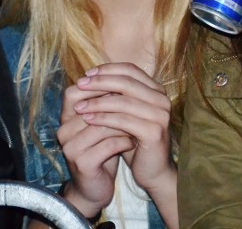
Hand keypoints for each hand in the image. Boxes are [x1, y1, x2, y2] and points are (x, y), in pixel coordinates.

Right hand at [57, 79, 135, 216]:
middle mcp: (63, 130)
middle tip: (137, 104)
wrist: (94, 189)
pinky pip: (108, 145)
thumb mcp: (101, 125)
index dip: (98, 87)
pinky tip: (133, 142)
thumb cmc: (101, 151)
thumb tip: (122, 77)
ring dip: (123, 124)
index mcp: (65, 118)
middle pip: (91, 106)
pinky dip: (124, 142)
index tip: (123, 88)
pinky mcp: (82, 163)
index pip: (75, 91)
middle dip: (116, 105)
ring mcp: (71, 147)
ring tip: (138, 124)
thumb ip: (105, 104)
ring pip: (102, 125)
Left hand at [71, 64, 174, 192]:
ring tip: (79, 106)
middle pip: (126, 82)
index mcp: (156, 90)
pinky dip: (103, 118)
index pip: (130, 69)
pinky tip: (88, 119)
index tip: (87, 74)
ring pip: (123, 102)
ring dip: (97, 102)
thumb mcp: (125, 113)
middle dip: (99, 82)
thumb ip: (115, 95)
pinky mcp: (154, 132)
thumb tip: (89, 77)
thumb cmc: (136, 141)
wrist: (153, 172)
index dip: (107, 69)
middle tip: (80, 84)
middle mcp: (162, 99)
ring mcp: (160, 115)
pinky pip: (123, 121)